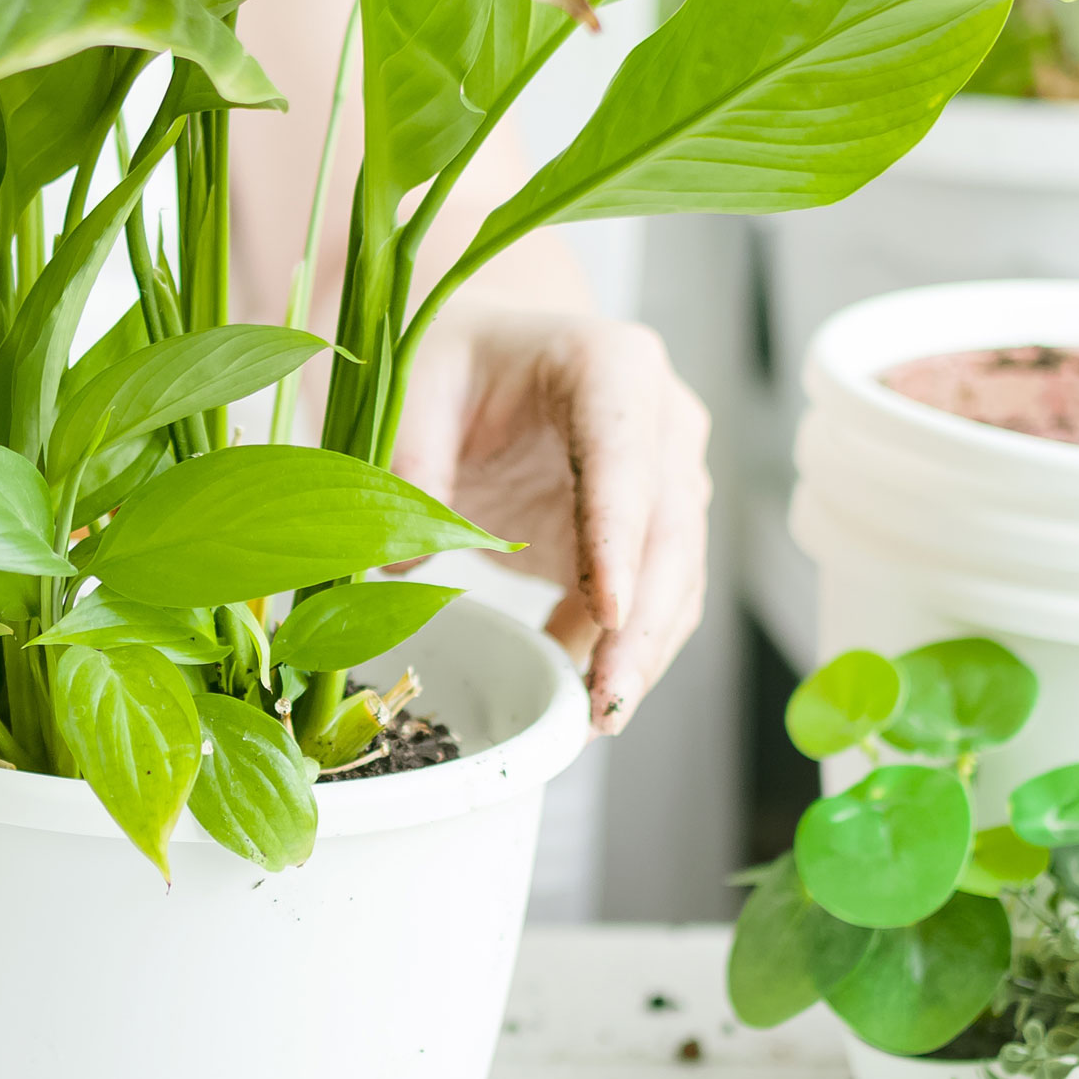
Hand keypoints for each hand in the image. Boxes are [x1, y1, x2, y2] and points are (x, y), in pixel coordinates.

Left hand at [390, 305, 710, 733]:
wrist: (480, 361)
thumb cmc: (450, 362)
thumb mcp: (414, 390)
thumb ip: (411, 461)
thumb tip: (406, 558)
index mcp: (611, 364)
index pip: (627, 455)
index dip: (621, 535)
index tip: (608, 609)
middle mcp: (660, 419)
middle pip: (669, 530)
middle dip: (643, 622)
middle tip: (608, 699)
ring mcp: (663, 478)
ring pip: (673, 576)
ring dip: (641, 651)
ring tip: (597, 718)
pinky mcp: (646, 532)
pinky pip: (646, 600)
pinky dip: (617, 650)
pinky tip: (580, 694)